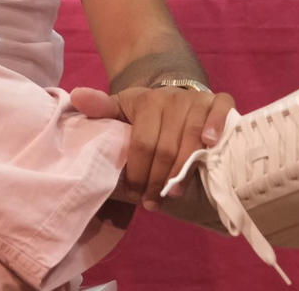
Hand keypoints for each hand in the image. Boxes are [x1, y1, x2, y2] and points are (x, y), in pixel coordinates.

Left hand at [70, 85, 234, 210]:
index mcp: (146, 102)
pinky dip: (216, 127)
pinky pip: (221, 111)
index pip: (142, 144)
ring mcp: (196, 100)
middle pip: (166, 147)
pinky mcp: (217, 101)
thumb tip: (76, 96)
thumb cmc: (146, 114)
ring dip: (184, 169)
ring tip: (175, 193)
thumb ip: (101, 109)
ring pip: (192, 138)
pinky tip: (209, 146)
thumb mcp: (121, 111)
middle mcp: (173, 99)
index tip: (136, 195)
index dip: (139, 173)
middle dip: (159, 180)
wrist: (175, 97)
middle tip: (154, 202)